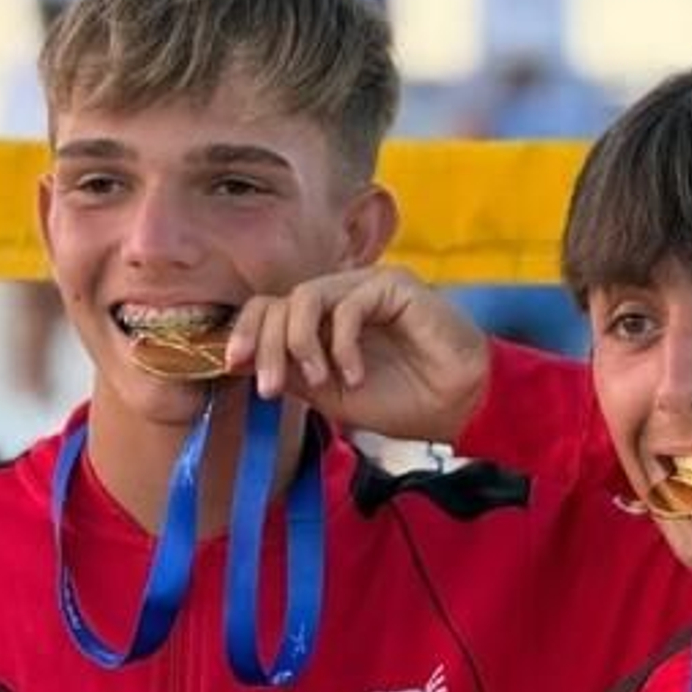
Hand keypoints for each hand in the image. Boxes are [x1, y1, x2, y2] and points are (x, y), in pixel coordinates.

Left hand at [223, 267, 490, 444]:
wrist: (457, 406)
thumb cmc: (403, 402)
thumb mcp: (333, 396)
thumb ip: (294, 373)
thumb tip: (242, 361)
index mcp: (323, 324)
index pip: (270, 311)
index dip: (247, 333)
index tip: (234, 365)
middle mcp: (339, 299)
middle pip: (280, 303)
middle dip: (268, 347)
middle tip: (273, 388)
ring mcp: (365, 288)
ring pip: (306, 297)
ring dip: (301, 344)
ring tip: (323, 380)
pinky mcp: (392, 285)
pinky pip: (348, 304)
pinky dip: (344, 344)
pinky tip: (357, 373)